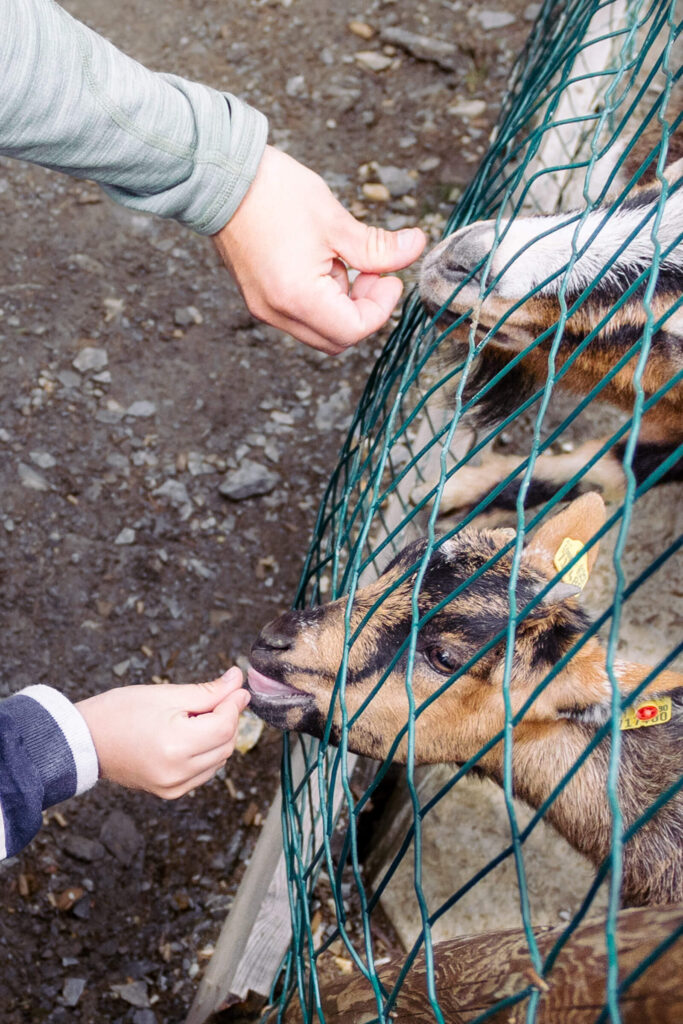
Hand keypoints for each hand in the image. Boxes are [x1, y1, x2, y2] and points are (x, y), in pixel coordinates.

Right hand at [76, 668, 249, 797]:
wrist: (85, 741)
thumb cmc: (119, 712)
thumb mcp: (166, 694)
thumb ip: (208, 691)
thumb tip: (237, 682)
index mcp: (176, 745)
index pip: (225, 725)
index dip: (234, 704)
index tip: (236, 688)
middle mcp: (177, 773)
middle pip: (226, 743)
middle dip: (226, 718)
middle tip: (213, 698)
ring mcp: (174, 787)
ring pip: (219, 759)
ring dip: (217, 737)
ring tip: (193, 718)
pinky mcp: (170, 793)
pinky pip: (204, 772)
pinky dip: (206, 753)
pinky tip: (189, 736)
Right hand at [212, 146, 425, 353]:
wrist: (221, 177)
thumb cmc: (274, 193)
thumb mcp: (336, 221)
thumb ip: (379, 247)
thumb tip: (416, 247)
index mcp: (297, 298)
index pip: (354, 330)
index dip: (381, 307)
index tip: (389, 276)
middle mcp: (277, 313)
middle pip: (337, 339)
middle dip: (364, 311)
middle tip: (372, 272)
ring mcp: (265, 308)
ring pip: (319, 330)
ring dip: (342, 304)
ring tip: (341, 260)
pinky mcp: (259, 297)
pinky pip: (300, 315)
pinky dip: (321, 299)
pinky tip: (320, 262)